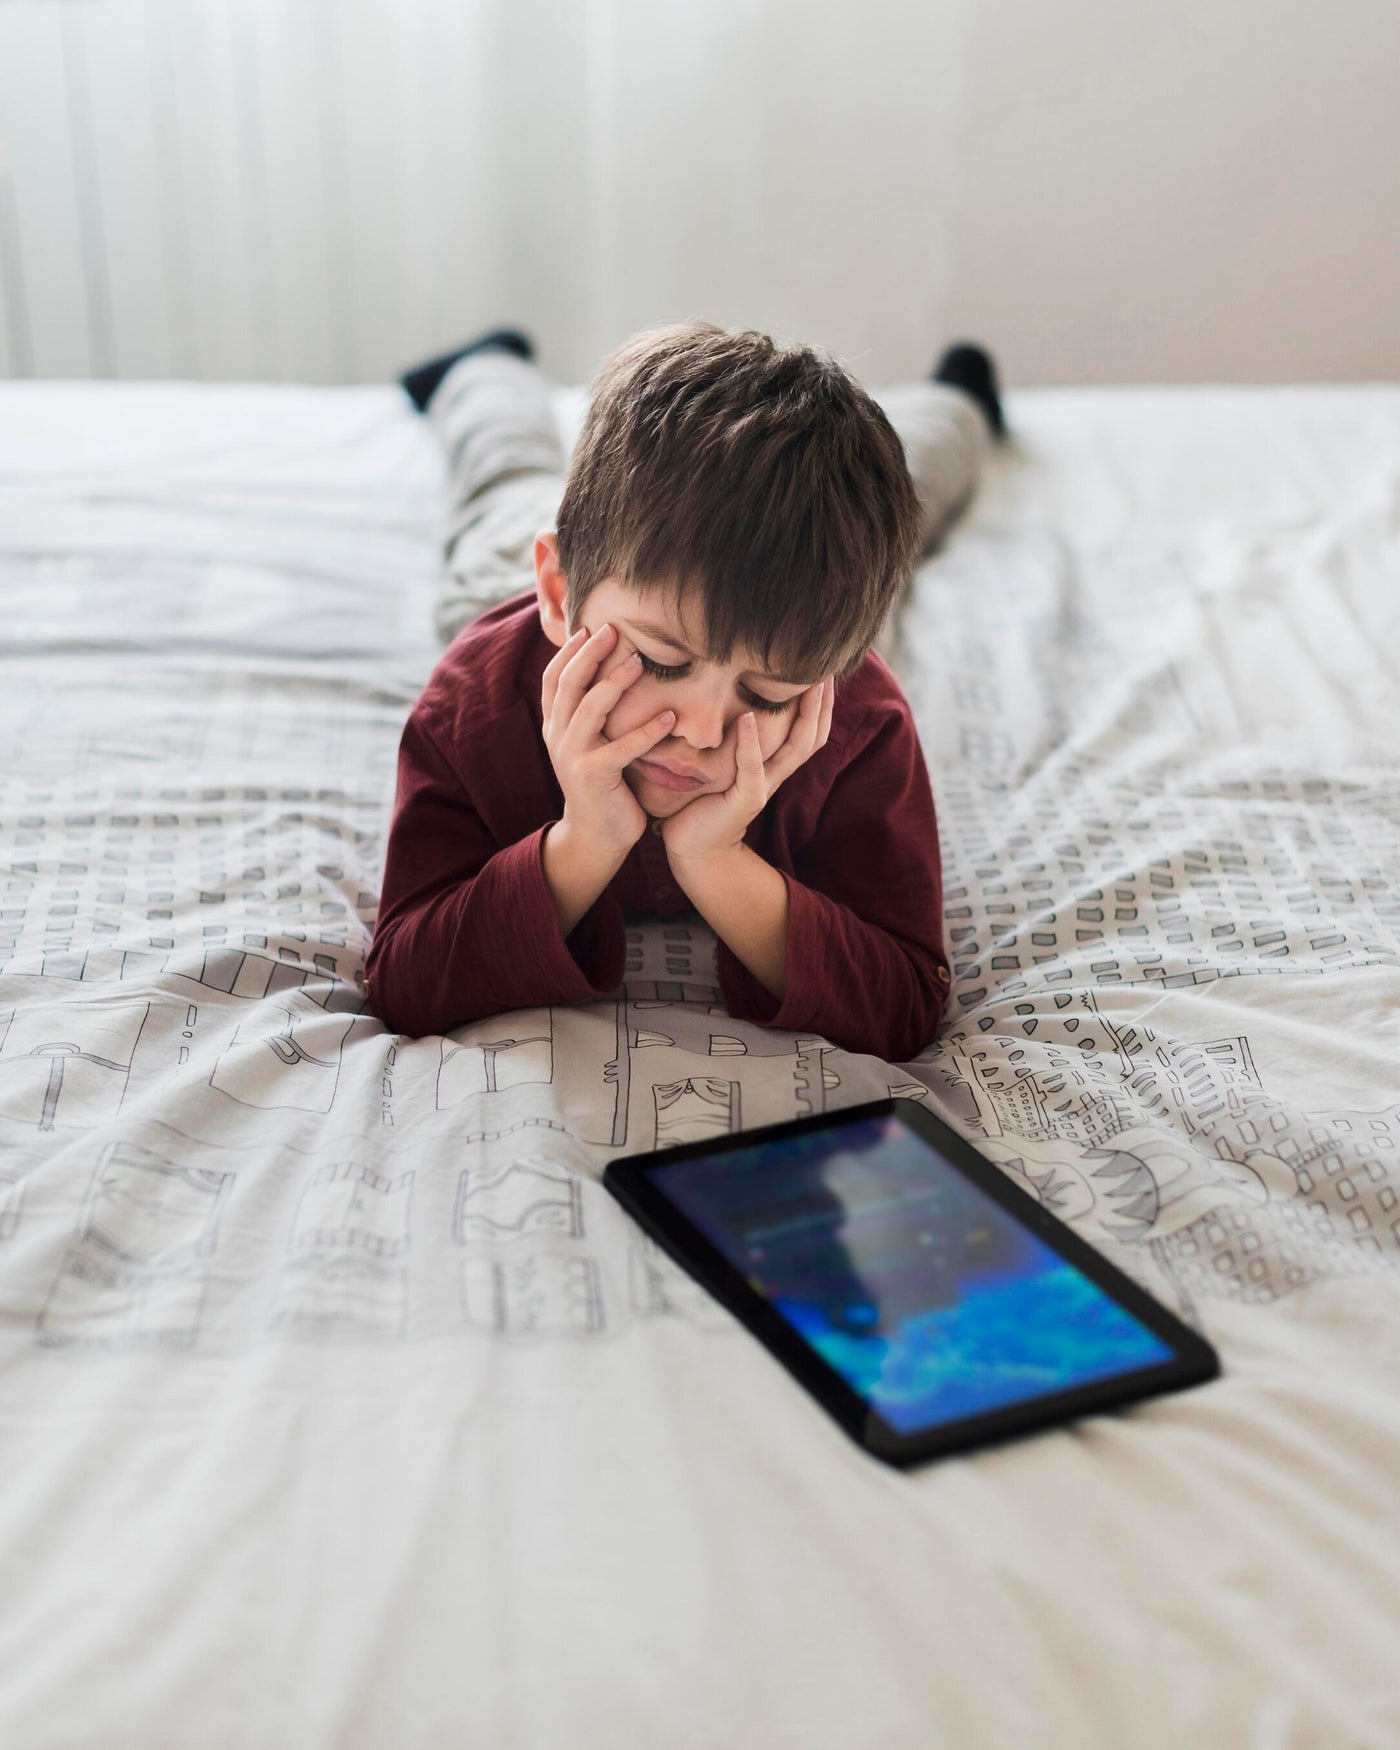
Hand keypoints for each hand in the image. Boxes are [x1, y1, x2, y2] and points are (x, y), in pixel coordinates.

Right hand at [541, 622, 677, 857]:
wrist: (596, 836)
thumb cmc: (602, 785)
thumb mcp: (590, 745)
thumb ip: (593, 715)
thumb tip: (612, 673)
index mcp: (554, 726)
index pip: (553, 678)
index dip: (569, 650)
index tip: (591, 627)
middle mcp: (557, 736)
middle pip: (568, 683)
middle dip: (590, 653)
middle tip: (614, 629)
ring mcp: (572, 755)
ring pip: (591, 707)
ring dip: (616, 681)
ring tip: (640, 661)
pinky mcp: (593, 775)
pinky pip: (623, 746)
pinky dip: (647, 730)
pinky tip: (669, 717)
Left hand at [661, 675, 834, 865]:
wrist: (695, 849)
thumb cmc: (703, 802)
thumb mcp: (723, 765)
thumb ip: (734, 741)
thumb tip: (730, 702)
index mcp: (774, 766)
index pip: (810, 732)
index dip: (822, 706)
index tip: (824, 673)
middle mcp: (776, 775)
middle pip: (812, 737)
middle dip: (822, 705)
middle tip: (827, 670)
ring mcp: (764, 786)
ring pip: (796, 749)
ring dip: (803, 715)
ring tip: (806, 686)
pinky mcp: (746, 798)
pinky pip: (752, 766)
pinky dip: (751, 741)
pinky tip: (750, 717)